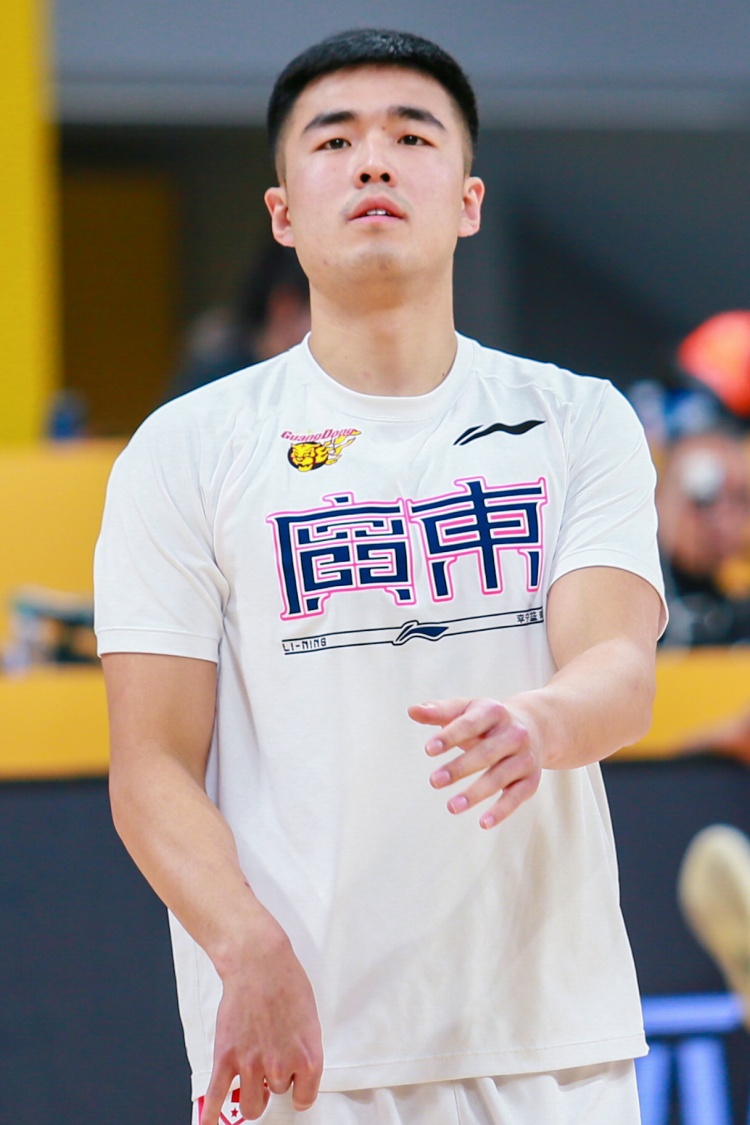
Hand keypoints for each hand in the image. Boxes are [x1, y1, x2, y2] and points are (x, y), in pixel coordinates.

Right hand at [201, 912, 322, 1122]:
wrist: (258, 963)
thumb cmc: (287, 983)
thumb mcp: (310, 1019)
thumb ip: (303, 1050)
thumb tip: (296, 1069)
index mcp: (307, 1058)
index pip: (305, 1098)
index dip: (299, 1089)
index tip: (295, 1084)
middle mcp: (281, 1067)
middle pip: (278, 1095)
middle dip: (275, 1079)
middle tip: (272, 1057)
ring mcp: (252, 1065)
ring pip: (252, 1105)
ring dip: (253, 1094)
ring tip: (253, 1081)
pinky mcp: (227, 1058)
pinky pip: (217, 1096)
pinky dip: (211, 1115)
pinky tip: (208, 1124)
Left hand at [409, 697, 542, 828]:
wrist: (535, 726)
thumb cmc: (488, 720)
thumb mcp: (466, 709)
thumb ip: (439, 712)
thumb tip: (412, 711)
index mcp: (494, 712)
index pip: (470, 724)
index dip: (449, 737)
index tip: (428, 750)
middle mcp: (514, 733)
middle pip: (486, 752)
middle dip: (460, 768)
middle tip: (434, 781)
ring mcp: (525, 757)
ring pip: (500, 777)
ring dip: (476, 793)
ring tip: (451, 806)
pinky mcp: (531, 779)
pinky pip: (517, 797)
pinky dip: (502, 810)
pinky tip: (483, 822)